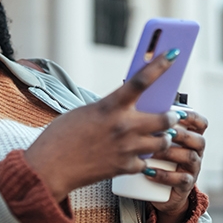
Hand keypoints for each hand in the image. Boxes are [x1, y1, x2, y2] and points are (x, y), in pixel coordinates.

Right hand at [23, 50, 180, 200]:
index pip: (141, 80)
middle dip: (171, 117)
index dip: (160, 65)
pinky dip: (143, 160)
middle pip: (166, 118)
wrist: (49, 169)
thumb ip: (111, 108)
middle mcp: (123, 126)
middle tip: (170, 116)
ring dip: (162, 138)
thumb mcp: (85, 112)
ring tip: (156, 137)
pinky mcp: (125, 168)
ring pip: (163, 141)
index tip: (174, 54)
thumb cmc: (61, 137)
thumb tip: (129, 108)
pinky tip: (135, 156)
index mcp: (110, 107)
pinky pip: (146, 163)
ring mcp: (127, 148)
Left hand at [146, 110, 207, 222]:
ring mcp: (193, 169)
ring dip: (170, 153)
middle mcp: (196, 152)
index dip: (192, 117)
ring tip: (152, 151)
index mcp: (192, 137)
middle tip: (163, 132)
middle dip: (181, 134)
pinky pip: (181, 179)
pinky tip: (150, 171)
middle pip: (198, 140)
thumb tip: (136, 101)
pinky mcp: (186, 185)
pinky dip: (165, 175)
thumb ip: (152, 124)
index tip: (178, 112)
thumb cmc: (155, 159)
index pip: (201, 124)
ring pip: (190, 157)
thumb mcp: (156, 141)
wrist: (158, 191)